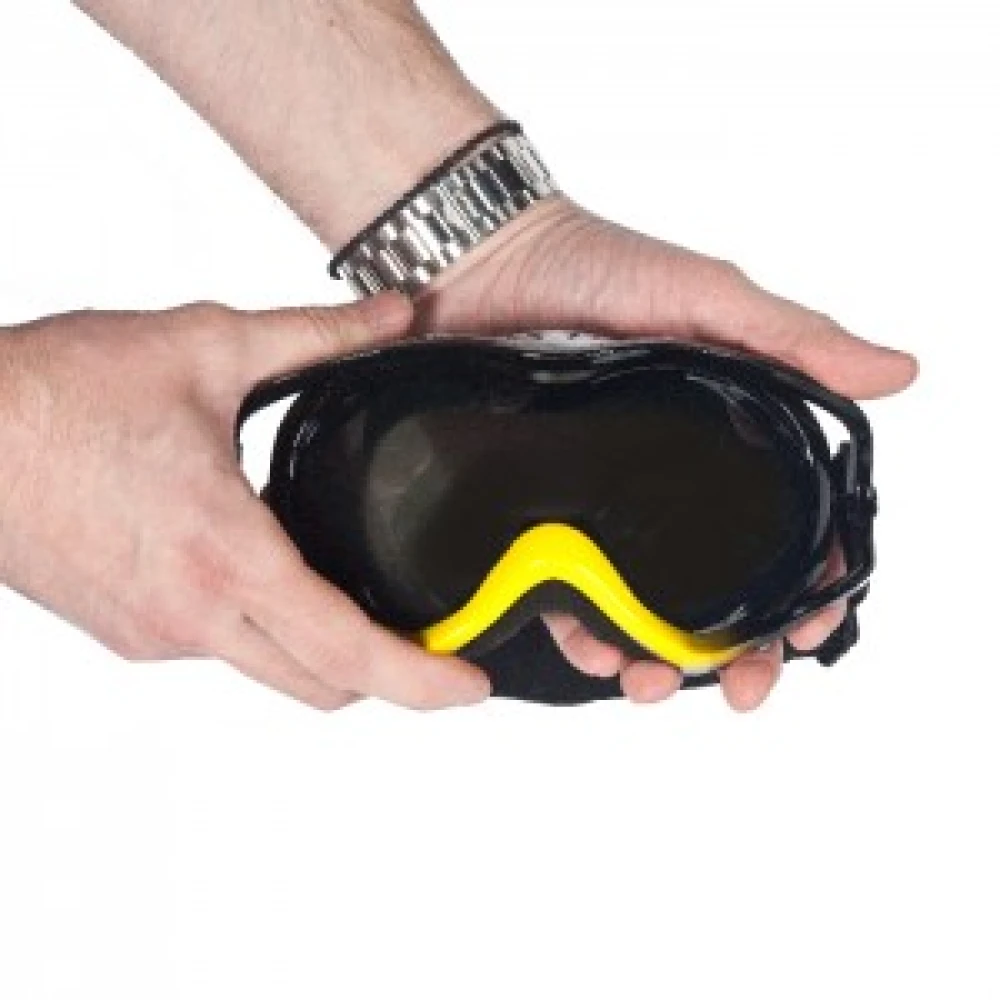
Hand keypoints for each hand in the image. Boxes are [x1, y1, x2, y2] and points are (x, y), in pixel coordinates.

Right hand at [0, 295, 489, 710]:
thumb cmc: (59, 393)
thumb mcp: (209, 348)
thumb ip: (318, 334)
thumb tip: (394, 314)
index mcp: (230, 555)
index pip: (350, 651)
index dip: (424, 682)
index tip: (470, 687)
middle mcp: (195, 615)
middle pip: (322, 687)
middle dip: (389, 679)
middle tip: (432, 644)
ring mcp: (156, 634)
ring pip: (269, 671)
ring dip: (324, 653)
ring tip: (359, 605)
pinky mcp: (126, 632)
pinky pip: (219, 648)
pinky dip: (264, 630)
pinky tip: (271, 578)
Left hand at [415, 196, 917, 710]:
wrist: (480, 259)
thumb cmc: (593, 265)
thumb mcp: (702, 297)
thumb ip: (791, 340)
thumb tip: (897, 374)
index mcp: (724, 439)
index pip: (786, 530)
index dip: (808, 588)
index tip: (808, 631)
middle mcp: (667, 480)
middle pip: (720, 587)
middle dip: (738, 651)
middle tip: (742, 688)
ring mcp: (601, 501)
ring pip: (643, 604)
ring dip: (657, 657)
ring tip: (650, 681)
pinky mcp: (537, 510)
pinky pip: (565, 589)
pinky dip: (581, 630)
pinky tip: (589, 650)